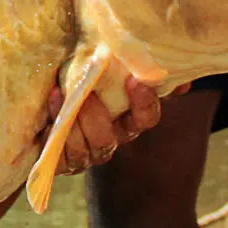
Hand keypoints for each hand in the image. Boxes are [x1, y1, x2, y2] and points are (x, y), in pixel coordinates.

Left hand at [46, 76, 180, 173]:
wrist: (48, 100)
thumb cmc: (81, 81)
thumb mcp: (103, 68)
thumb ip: (136, 66)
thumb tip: (179, 72)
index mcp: (127, 119)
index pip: (146, 118)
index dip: (145, 103)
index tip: (135, 81)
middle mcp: (110, 139)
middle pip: (110, 139)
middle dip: (97, 118)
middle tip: (86, 96)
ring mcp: (87, 154)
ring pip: (87, 149)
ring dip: (74, 124)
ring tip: (62, 96)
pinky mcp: (63, 161)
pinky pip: (62, 154)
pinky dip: (55, 127)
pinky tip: (52, 101)